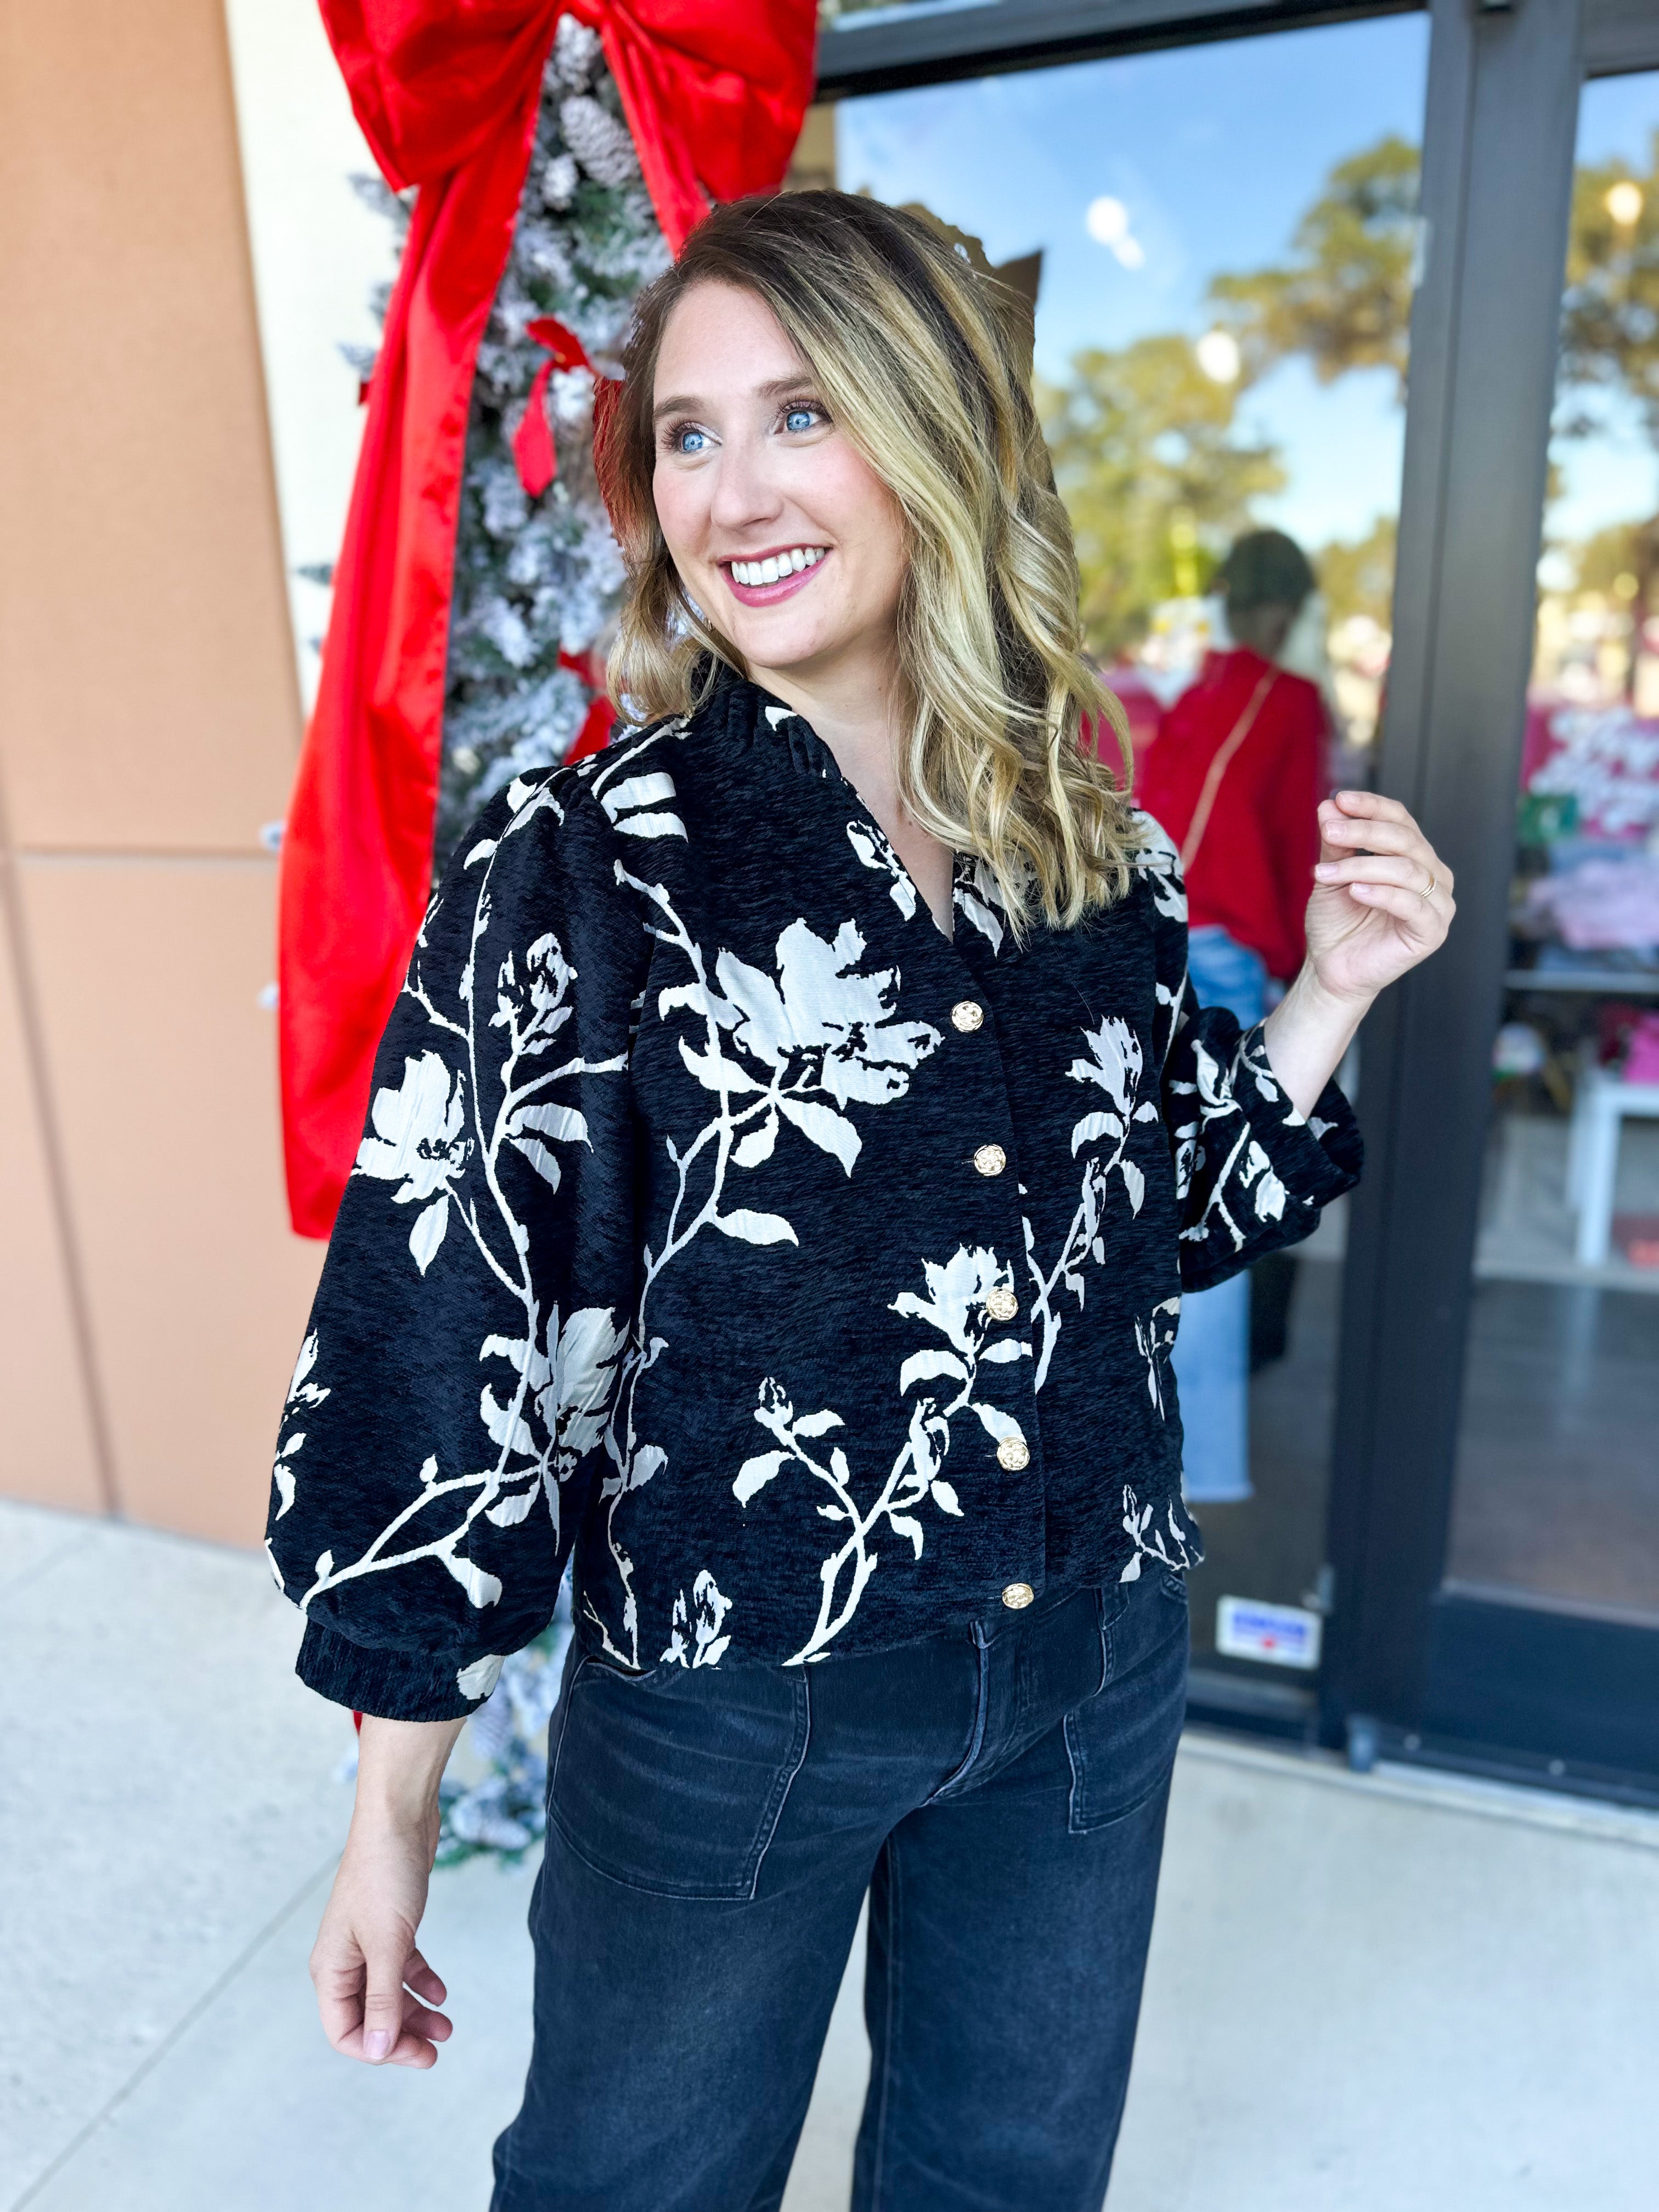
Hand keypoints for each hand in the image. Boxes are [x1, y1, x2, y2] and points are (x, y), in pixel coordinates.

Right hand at [310, 1716, 461, 2068]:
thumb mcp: (388, 1944)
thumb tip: (376, 2051)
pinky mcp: (389, 1925)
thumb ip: (382, 2000)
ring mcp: (366, 1942)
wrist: (400, 1817)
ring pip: (388, 1994)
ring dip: (415, 2012)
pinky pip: (401, 1967)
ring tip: (448, 2026)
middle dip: (402, 2037)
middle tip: (438, 2049)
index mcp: (331, 1969)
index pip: (345, 2031)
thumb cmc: (385, 1875)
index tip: (419, 2055)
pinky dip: (420, 1981)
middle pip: (369, 2017)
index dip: (380, 2051)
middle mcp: (344, 1960)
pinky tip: (441, 1992)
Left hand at [1305, 789, 1454, 1005]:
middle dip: (1363, 831)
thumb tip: (1329, 804)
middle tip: (1329, 831)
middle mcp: (1432, 876)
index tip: (1339, 799)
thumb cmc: (1337, 922)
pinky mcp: (1433, 931)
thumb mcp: (1331, 875)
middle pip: (1405, 839)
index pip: (1401, 820)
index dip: (1372, 806)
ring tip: (1325, 874)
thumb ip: (1335, 843)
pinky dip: (1382, 893)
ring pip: (1407, 869)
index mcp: (1414, 857)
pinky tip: (1354, 891)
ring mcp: (1438, 904)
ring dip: (1361, 865)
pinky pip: (1412, 905)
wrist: (1331, 968)